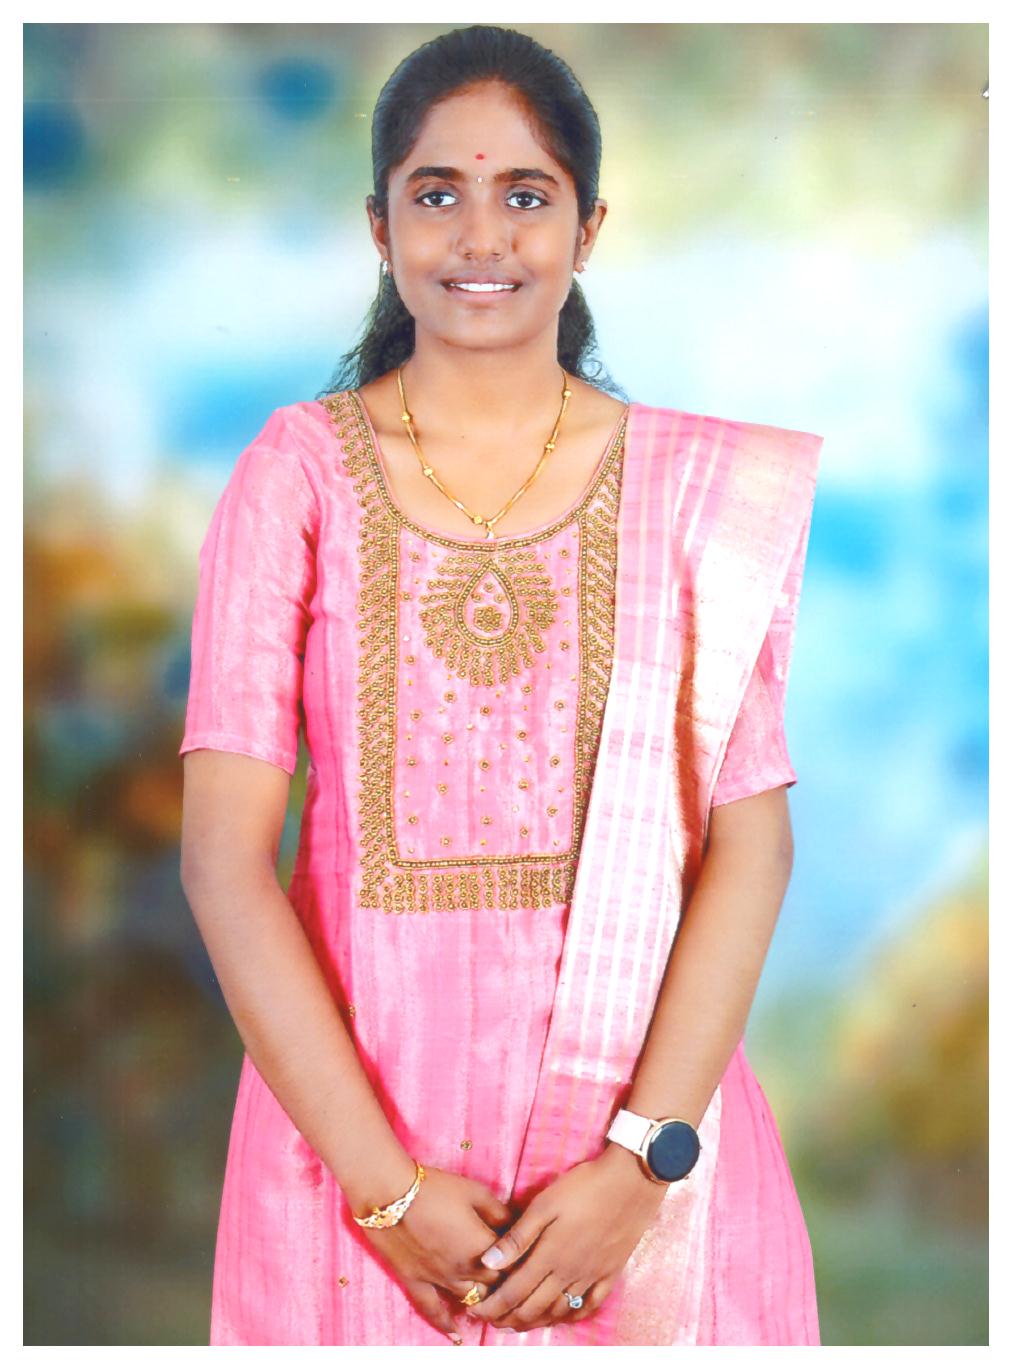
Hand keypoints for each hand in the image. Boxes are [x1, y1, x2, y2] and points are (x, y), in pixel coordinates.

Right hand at [353, 1162, 514, 1340]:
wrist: (390, 1193)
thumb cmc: (435, 1188)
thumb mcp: (475, 1192)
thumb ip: (499, 1212)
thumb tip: (515, 1224)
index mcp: (483, 1248)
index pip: (514, 1265)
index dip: (522, 1262)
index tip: (526, 1256)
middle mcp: (464, 1271)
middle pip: (496, 1287)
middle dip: (506, 1283)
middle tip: (511, 1277)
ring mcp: (439, 1280)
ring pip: (471, 1301)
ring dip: (484, 1302)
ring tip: (494, 1303)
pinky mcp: (416, 1282)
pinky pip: (433, 1311)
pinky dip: (446, 1325)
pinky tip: (457, 1336)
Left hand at [463, 1144, 667, 1332]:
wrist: (631, 1180)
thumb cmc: (584, 1186)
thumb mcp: (544, 1204)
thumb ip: (517, 1236)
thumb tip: (488, 1261)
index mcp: (551, 1256)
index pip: (514, 1292)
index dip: (494, 1305)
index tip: (477, 1310)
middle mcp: (570, 1273)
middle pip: (534, 1308)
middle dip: (509, 1318)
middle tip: (492, 1320)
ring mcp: (592, 1276)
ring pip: (559, 1311)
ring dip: (536, 1321)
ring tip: (519, 1323)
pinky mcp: (611, 1273)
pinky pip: (590, 1306)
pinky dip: (572, 1316)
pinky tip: (562, 1316)